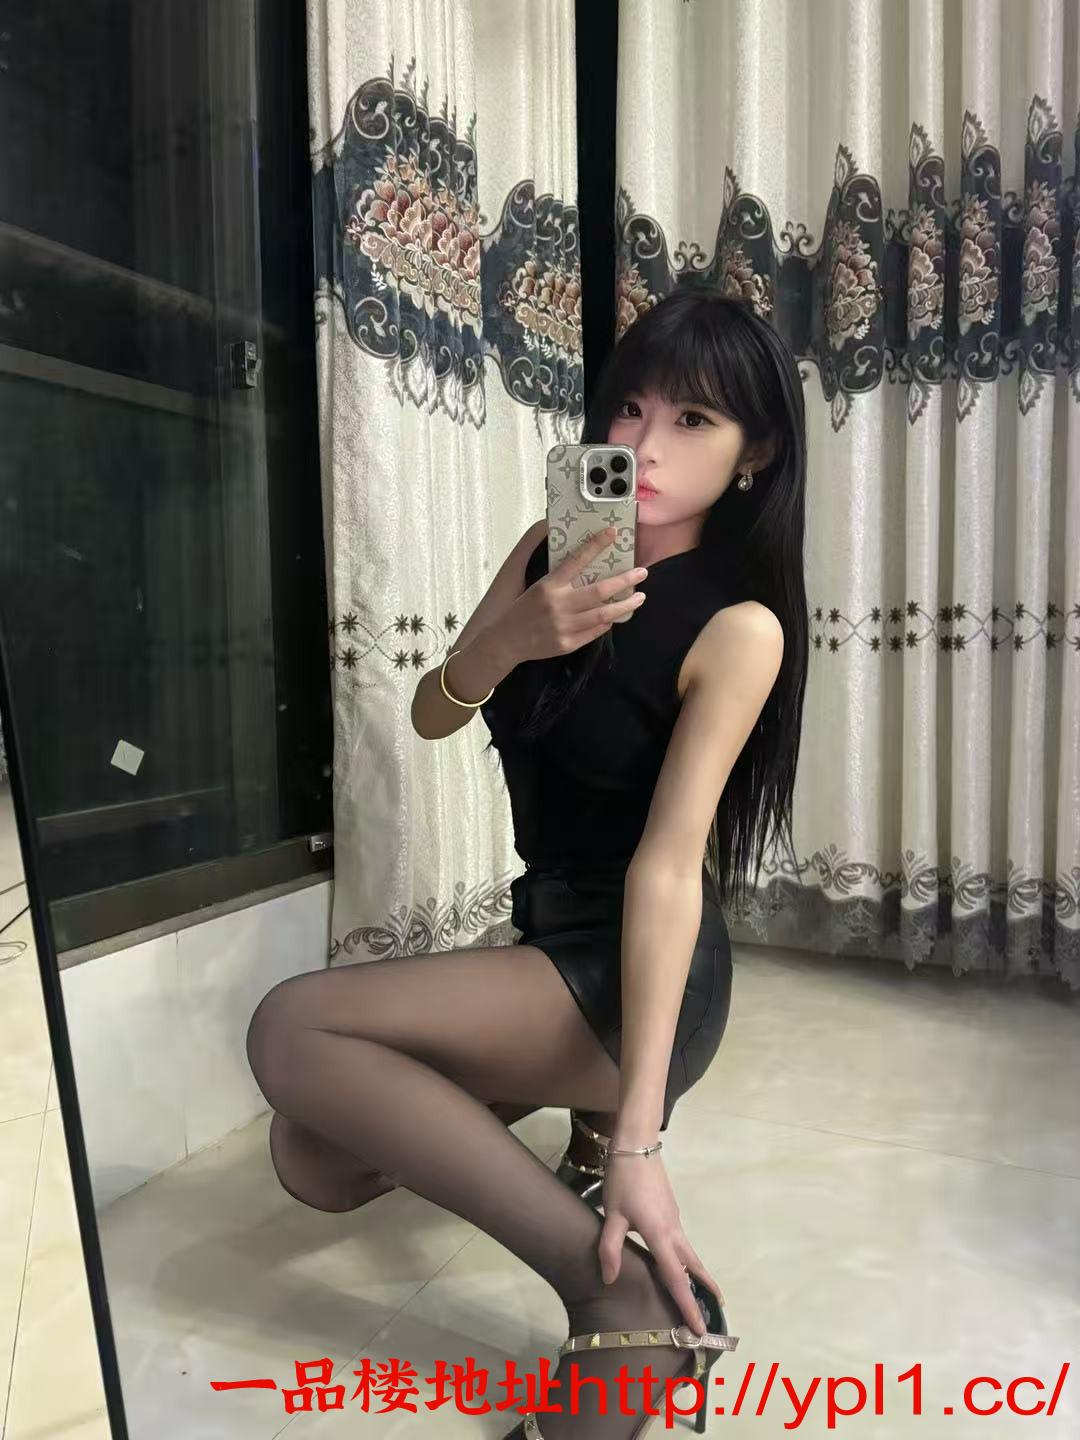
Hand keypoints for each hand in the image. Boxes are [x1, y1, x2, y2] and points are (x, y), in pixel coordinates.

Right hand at [501, 524, 647, 665]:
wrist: (506, 640)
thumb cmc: (523, 610)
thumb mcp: (538, 588)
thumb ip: (561, 579)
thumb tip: (588, 565)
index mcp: (549, 586)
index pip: (576, 560)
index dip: (596, 545)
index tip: (612, 533)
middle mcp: (558, 604)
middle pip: (600, 590)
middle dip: (624, 580)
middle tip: (642, 573)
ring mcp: (564, 626)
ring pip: (603, 614)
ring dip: (625, 605)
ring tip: (639, 598)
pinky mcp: (568, 643)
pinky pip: (595, 632)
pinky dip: (607, 623)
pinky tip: (616, 616)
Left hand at [597, 1151, 725, 1335]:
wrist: (637, 1146)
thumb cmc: (624, 1181)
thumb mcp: (612, 1215)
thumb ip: (610, 1248)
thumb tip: (610, 1279)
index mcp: (660, 1235)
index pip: (676, 1278)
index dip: (687, 1305)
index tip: (700, 1329)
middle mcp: (673, 1231)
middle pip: (692, 1267)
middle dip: (703, 1291)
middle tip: (713, 1314)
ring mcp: (674, 1220)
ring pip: (688, 1254)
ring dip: (695, 1275)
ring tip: (700, 1294)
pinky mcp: (671, 1212)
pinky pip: (681, 1242)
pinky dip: (684, 1259)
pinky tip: (676, 1264)